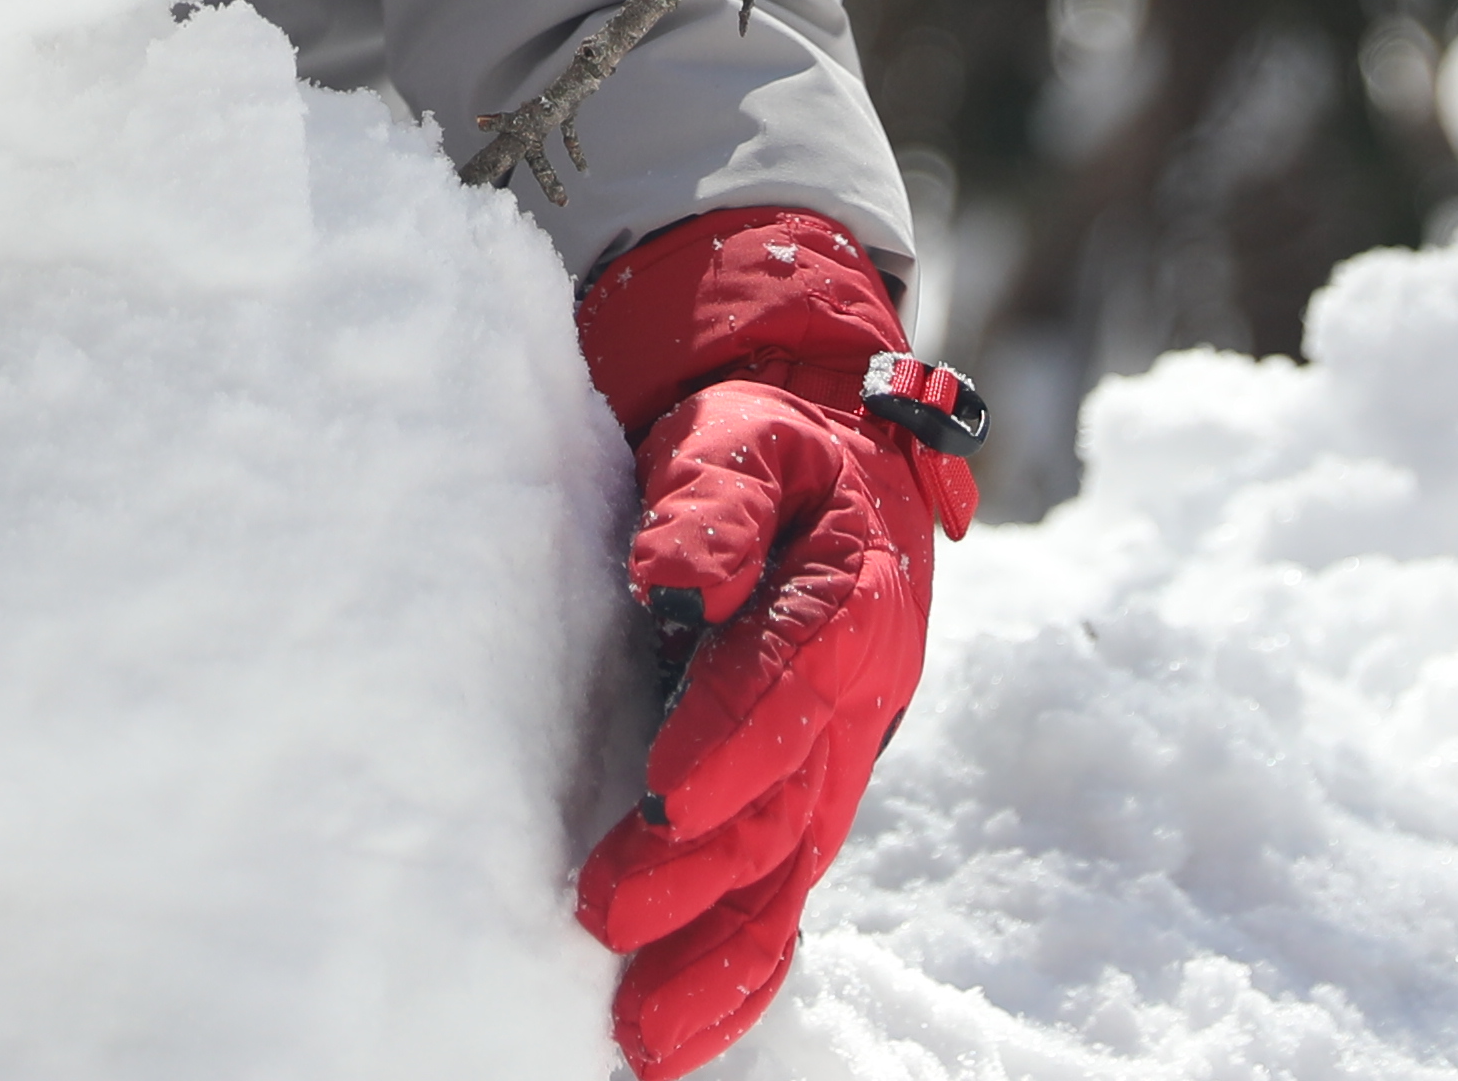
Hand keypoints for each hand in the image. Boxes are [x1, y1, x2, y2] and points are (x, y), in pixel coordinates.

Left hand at [567, 208, 978, 1080]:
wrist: (816, 462)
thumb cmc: (763, 447)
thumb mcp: (741, 437)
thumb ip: (711, 498)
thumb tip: (673, 576)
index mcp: (852, 599)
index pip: (796, 678)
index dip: (734, 741)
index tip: (664, 793)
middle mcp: (852, 702)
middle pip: (785, 805)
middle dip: (698, 873)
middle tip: (604, 918)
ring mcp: (828, 764)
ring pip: (787, 878)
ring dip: (720, 961)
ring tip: (646, 1039)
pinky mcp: (796, 800)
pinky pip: (776, 894)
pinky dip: (734, 968)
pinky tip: (679, 1028)